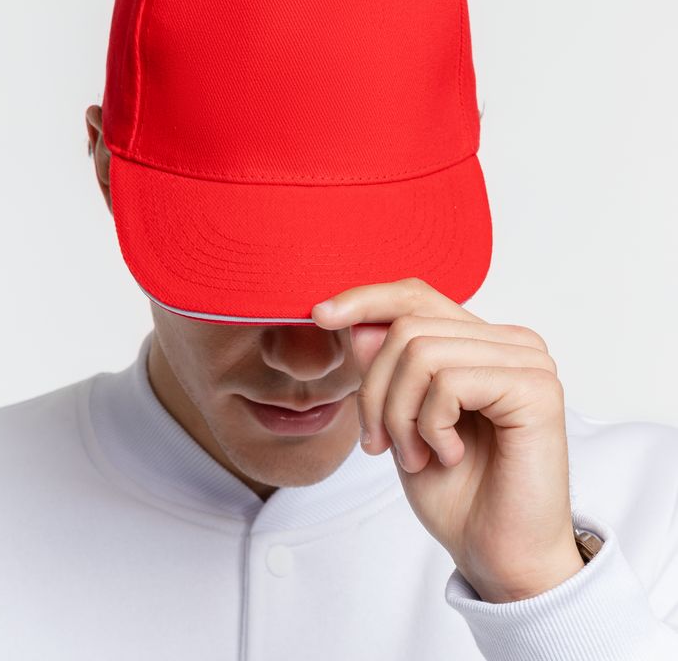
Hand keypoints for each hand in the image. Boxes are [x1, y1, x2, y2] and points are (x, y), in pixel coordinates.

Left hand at [310, 277, 584, 602]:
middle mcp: (510, 343)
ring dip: (400, 415)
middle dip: (375, 389)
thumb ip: (386, 373)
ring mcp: (528, 361)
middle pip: (407, 326)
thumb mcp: (401, 423)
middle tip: (380, 443)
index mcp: (481, 344)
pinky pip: (449, 382)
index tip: (320, 316)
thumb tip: (358, 324)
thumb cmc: (459, 495)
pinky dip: (430, 425)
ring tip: (416, 456)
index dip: (365, 300)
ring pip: (420, 351)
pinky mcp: (536, 388)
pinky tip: (448, 455)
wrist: (500, 559)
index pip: (417, 295)